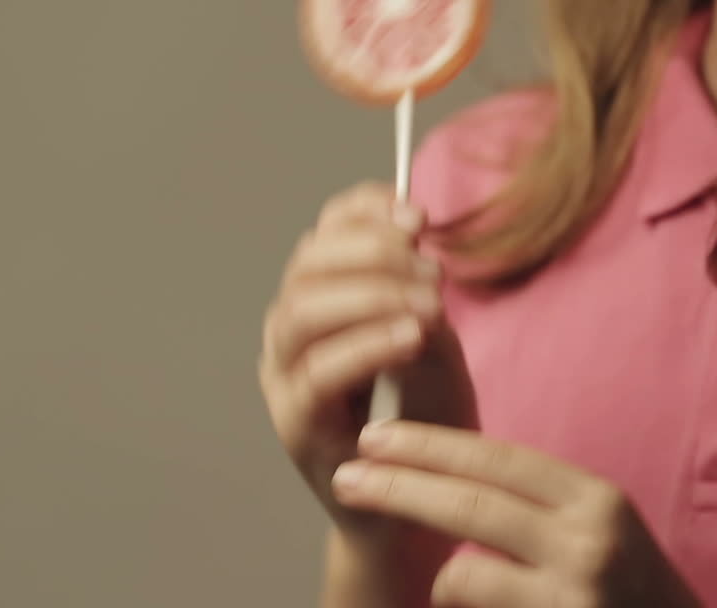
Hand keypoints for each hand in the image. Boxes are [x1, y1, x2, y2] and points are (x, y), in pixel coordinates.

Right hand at [259, 182, 476, 538]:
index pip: (323, 234)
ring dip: (369, 295)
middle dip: (373, 253)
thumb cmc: (424, 417)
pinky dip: (365, 346)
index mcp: (316, 300)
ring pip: (302, 312)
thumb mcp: (431, 337)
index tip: (418, 214)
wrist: (420, 503)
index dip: (364, 212)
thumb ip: (417, 288)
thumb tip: (415, 233)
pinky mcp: (294, 422)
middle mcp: (288, 331)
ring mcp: (284, 376)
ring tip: (430, 303)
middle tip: (432, 271)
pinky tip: (409, 337)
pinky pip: (319, 373)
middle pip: (306, 265)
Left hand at [333, 421, 702, 607]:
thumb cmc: (620, 585)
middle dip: (397, 488)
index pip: (496, 457)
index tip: (373, 436)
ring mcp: (577, 595)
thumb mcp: (591, 526)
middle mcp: (590, 542)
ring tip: (434, 581)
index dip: (427, 444)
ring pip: (463, 573)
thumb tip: (433, 457)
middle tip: (346, 480)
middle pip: (470, 504)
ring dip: (435, 576)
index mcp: (594, 499)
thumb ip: (530, 497)